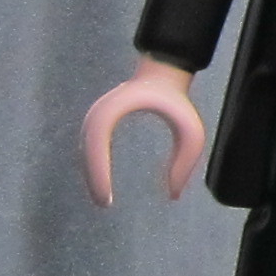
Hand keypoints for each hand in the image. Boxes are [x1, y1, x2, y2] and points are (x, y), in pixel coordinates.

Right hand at [82, 58, 206, 203]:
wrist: (162, 72)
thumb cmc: (177, 100)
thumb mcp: (190, 130)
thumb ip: (185, 161)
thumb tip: (173, 195)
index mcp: (115, 107)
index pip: (97, 142)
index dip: (97, 171)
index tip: (106, 195)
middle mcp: (98, 110)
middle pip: (87, 149)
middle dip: (93, 178)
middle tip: (104, 204)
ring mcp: (95, 114)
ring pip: (85, 150)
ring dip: (91, 174)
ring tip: (103, 200)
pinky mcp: (97, 120)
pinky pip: (89, 147)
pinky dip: (93, 166)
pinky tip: (101, 184)